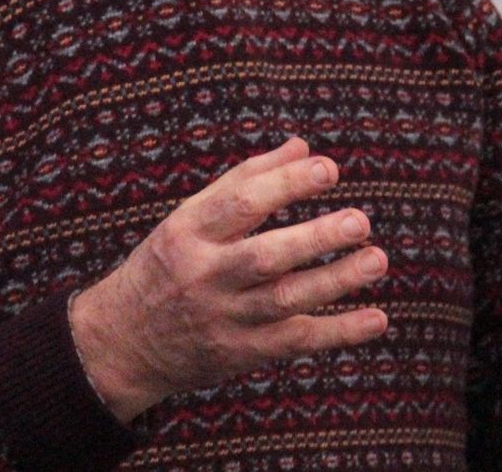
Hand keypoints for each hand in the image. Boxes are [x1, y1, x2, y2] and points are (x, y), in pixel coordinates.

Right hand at [68, 137, 389, 421]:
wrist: (123, 342)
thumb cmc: (168, 264)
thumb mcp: (190, 216)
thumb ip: (246, 179)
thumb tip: (305, 148)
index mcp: (189, 233)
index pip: (240, 204)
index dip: (286, 184)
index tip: (329, 169)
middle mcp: (205, 277)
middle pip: (265, 257)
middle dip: (316, 238)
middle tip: (360, 221)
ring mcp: (225, 318)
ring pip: (285, 301)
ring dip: (335, 281)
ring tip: (377, 260)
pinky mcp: (243, 353)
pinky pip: (296, 343)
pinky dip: (338, 334)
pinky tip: (377, 319)